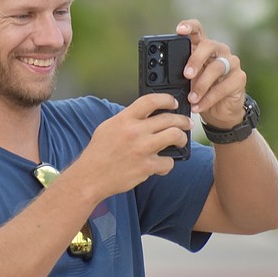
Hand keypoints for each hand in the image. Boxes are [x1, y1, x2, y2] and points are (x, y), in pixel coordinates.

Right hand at [66, 94, 192, 198]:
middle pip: (169, 118)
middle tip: (186, 124)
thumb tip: (147, 115)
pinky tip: (162, 164)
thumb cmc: (98, 152)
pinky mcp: (146, 167)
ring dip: (182, 138)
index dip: (167, 100)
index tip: (174, 103)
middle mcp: (134, 131)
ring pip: (175, 136)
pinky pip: (168, 162)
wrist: (90, 177)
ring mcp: (142, 149)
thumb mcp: (108, 127)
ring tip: (181, 141)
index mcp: (124, 119)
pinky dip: (168, 164)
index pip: (151, 100)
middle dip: (183, 121)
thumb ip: (127, 119)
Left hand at [176, 19, 246, 128]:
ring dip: (201, 85)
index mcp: (203, 47)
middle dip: (195, 60)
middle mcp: (219, 51)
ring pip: (217, 67)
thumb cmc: (201, 91)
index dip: (189, 26)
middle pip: (208, 45)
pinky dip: (208, 99)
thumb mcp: (186, 81)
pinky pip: (223, 87)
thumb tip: (162, 75)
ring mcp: (231, 63)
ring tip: (191, 98)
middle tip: (186, 75)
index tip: (179, 30)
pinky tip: (198, 106)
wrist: (220, 112)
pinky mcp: (239, 79)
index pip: (197, 30)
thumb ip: (178, 73)